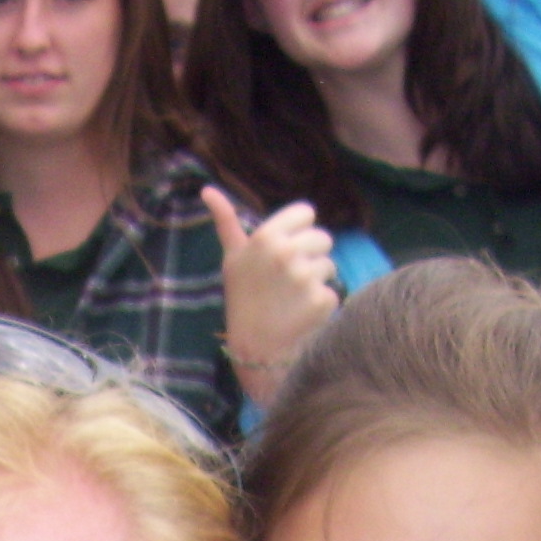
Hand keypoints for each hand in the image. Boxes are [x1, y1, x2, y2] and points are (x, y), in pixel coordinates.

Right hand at [203, 186, 339, 406]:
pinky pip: (333, 291)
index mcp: (266, 237)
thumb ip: (227, 222)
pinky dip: (322, 304)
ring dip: (317, 280)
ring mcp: (306, 277)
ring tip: (294, 299)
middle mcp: (287, 253)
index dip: (300, 230)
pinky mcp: (322, 300)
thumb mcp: (232, 259)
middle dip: (311, 257)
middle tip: (289, 281)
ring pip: (330, 265)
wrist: (255, 350)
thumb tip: (208, 189)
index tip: (287, 249)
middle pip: (322, 238)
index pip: (307, 212)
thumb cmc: (243, 300)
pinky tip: (302, 315)